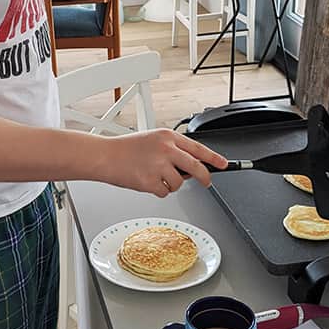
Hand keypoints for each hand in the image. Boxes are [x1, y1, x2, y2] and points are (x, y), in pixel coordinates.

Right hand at [98, 129, 227, 196]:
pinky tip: (146, 181)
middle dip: (204, 177)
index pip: (197, 148)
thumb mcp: (153, 140)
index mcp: (167, 137)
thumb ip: (172, 150)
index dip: (213, 158)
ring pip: (179, 183)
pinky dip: (158, 190)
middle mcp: (166, 149)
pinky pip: (164, 192)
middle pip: (196, 167)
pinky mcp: (151, 181)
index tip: (223, 164)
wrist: (105, 156)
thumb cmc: (126, 149)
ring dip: (171, 184)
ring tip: (155, 176)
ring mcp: (159, 165)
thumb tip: (190, 167)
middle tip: (207, 182)